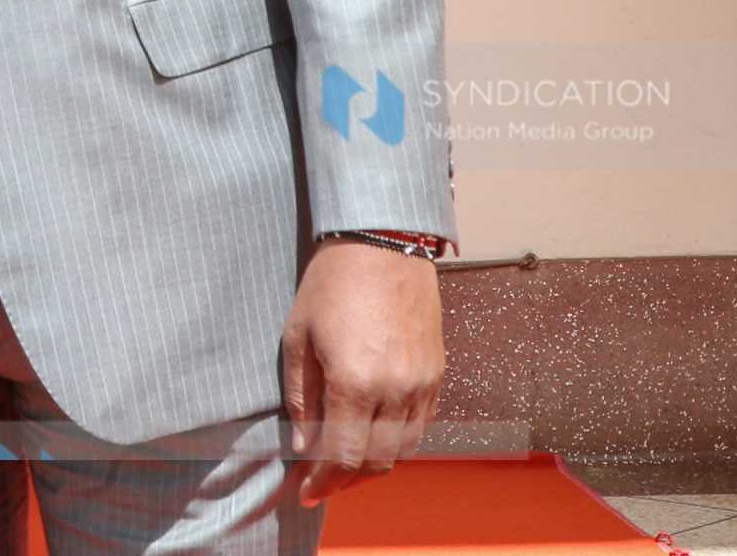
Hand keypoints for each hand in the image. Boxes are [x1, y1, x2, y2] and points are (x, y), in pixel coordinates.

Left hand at [280, 240, 445, 506]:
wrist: (383, 243)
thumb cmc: (331, 283)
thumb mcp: (298, 335)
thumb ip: (302, 395)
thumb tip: (304, 445)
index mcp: (355, 382)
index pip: (343, 456)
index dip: (323, 481)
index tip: (306, 491)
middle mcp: (396, 390)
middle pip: (376, 461)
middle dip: (347, 480)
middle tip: (322, 482)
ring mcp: (422, 384)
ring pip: (403, 449)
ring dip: (375, 466)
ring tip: (347, 466)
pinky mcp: (437, 374)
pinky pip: (421, 426)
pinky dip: (398, 442)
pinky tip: (376, 438)